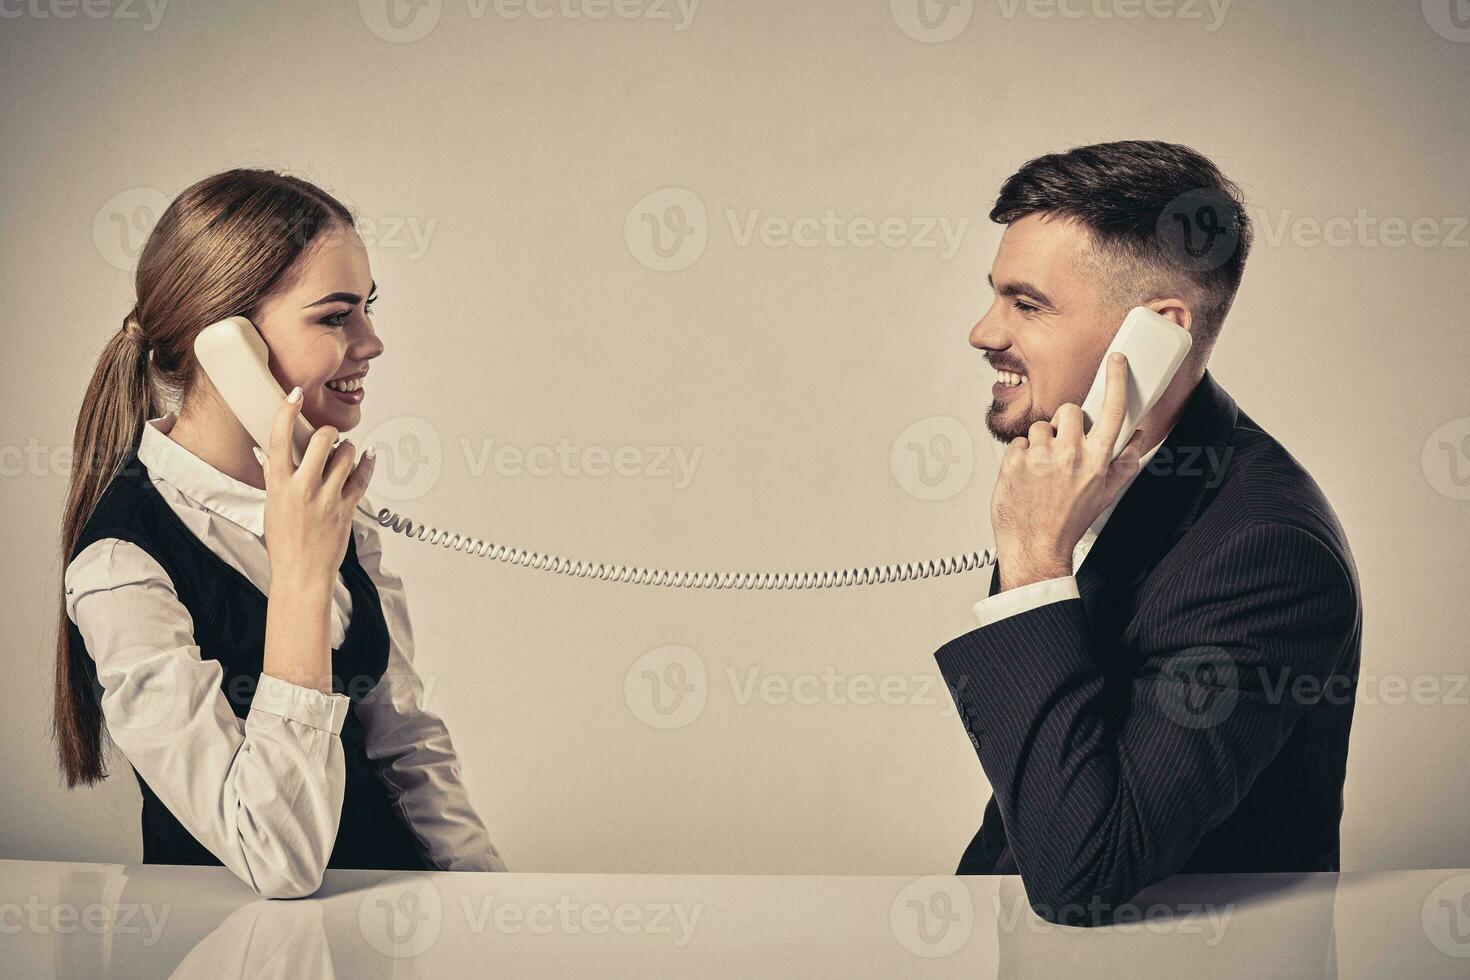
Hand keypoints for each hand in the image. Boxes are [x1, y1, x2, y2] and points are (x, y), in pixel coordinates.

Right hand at [255, 386, 375, 584]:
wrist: (301, 575)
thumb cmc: (283, 542)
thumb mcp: (271, 507)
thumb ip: (273, 476)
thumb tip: (266, 451)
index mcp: (278, 486)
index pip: (279, 439)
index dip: (287, 412)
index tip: (294, 394)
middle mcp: (303, 488)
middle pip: (322, 440)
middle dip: (329, 433)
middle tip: (329, 438)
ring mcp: (328, 498)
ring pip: (346, 455)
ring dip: (347, 450)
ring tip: (343, 455)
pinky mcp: (348, 509)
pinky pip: (363, 477)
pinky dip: (367, 463)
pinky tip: (368, 456)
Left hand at [991, 352, 1146, 591]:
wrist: (1035, 548)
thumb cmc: (1069, 523)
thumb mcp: (1106, 494)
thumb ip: (1125, 462)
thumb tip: (1140, 436)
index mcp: (1097, 461)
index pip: (1112, 410)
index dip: (1116, 380)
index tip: (1115, 361)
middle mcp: (1069, 455)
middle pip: (1069, 411)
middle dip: (1066, 424)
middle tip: (1064, 448)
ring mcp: (1039, 458)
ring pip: (1041, 427)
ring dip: (1041, 443)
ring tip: (1043, 469)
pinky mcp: (1013, 462)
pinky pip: (1018, 442)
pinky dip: (1021, 456)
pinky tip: (1027, 477)